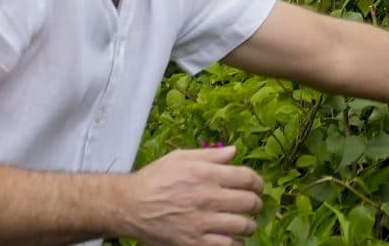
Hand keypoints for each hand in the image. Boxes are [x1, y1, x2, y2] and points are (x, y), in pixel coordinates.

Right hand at [119, 144, 263, 244]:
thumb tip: (234, 151)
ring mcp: (202, 222)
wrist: (130, 206)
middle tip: (254, 205)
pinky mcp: (194, 242)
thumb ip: (210, 155)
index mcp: (206, 174)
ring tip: (246, 224)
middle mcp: (207, 198)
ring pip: (242, 226)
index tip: (258, 186)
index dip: (258, 182)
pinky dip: (235, 243)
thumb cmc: (154, 178)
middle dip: (256, 204)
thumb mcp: (180, 157)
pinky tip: (233, 238)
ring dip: (249, 225)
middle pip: (248, 202)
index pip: (247, 178)